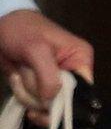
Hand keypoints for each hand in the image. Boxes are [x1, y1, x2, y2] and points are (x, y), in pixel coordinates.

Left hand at [0, 10, 93, 125]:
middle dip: (41, 95)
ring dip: (27, 92)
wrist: (1, 24)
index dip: (67, 100)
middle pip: (63, 101)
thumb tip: (50, 101)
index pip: (84, 90)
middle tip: (26, 79)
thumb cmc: (22, 31)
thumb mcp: (36, 49)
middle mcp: (72, 73)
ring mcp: (54, 81)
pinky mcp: (39, 86)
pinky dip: (22, 94)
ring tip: (19, 73)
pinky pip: (34, 102)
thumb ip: (48, 76)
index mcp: (80, 60)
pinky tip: (16, 80)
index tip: (47, 101)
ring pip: (46, 104)